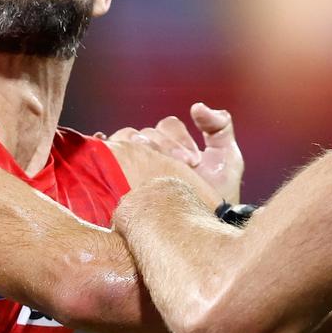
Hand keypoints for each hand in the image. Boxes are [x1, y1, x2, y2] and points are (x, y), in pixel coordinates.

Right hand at [109, 103, 244, 203]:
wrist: (208, 225)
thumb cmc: (218, 194)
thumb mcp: (227, 157)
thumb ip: (219, 125)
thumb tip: (196, 107)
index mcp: (173, 141)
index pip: (168, 126)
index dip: (180, 139)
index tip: (195, 160)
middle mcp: (152, 149)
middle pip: (146, 133)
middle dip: (164, 147)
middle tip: (183, 166)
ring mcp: (136, 164)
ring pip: (126, 142)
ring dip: (139, 149)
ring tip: (153, 168)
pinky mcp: (122, 182)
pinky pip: (104, 159)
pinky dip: (103, 150)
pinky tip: (109, 154)